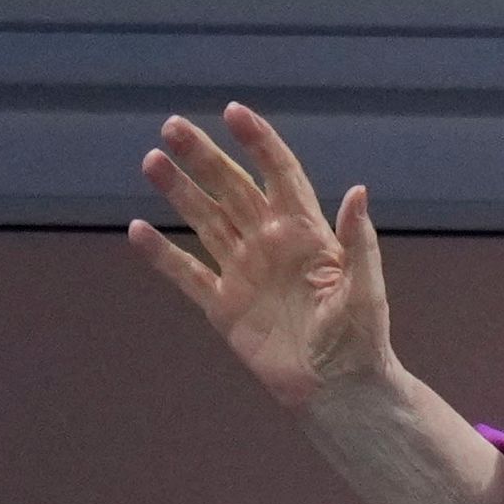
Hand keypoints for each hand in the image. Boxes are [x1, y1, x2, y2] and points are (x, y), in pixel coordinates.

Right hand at [127, 103, 396, 414]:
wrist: (339, 391)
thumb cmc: (362, 341)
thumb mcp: (366, 291)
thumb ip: (359, 243)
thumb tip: (359, 191)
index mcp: (306, 233)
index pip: (279, 174)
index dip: (258, 143)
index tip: (233, 113)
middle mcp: (269, 243)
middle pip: (231, 189)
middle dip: (203, 157)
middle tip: (172, 126)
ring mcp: (243, 272)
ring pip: (205, 221)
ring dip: (178, 192)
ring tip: (153, 161)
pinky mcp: (223, 306)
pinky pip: (187, 274)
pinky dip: (162, 255)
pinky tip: (137, 230)